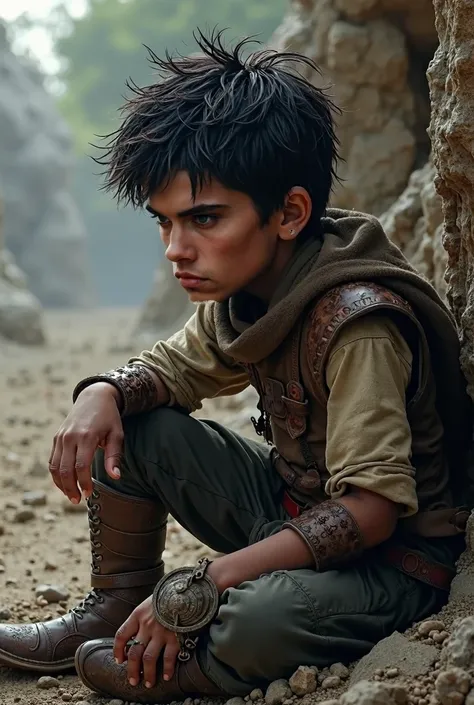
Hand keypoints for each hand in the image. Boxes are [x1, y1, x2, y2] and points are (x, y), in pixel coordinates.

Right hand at [48, 382, 123, 503]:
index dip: (84, 483)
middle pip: (64, 470)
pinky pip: (52, 460)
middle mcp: (70, 437)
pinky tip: (65, 484)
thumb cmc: (109, 418)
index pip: (81, 466)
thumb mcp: (117, 434)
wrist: (94, 397)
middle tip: (78, 501)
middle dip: (70, 488)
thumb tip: (115, 477)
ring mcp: (61, 437)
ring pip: (54, 467)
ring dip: (61, 484)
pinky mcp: (56, 438)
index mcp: (86, 436)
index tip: (89, 494)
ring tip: (71, 496)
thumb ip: (114, 456)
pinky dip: (56, 474)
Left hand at [114, 596, 179, 688]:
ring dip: (147, 674)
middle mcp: (147, 625)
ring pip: (148, 659)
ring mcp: (161, 632)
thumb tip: (135, 633)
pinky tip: (166, 676)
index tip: (119, 660)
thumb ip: (142, 617)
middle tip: (133, 680)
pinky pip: (168, 657)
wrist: (187, 589)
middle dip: (132, 670)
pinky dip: (167, 669)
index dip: (117, 650)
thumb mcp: (149, 602)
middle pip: (134, 653)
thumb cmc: (167, 595)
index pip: (121, 635)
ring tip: (148, 682)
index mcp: (138, 615)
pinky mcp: (175, 636)